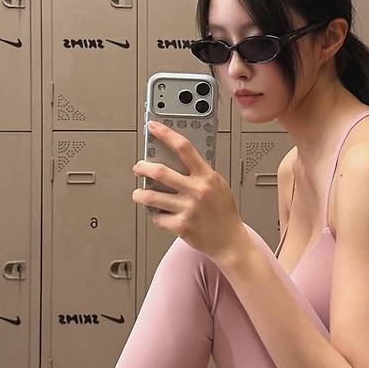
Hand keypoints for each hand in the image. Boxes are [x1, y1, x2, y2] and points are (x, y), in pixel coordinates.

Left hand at [132, 121, 248, 264]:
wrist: (230, 240)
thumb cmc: (223, 213)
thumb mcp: (218, 185)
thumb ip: (200, 173)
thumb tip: (177, 160)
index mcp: (206, 176)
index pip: (184, 148)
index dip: (166, 134)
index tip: (154, 127)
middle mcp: (197, 191)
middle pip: (160, 172)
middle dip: (143, 168)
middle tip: (138, 168)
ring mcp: (188, 209)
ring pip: (151, 197)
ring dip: (139, 195)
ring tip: (138, 194)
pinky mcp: (181, 226)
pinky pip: (157, 218)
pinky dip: (156, 216)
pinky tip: (160, 215)